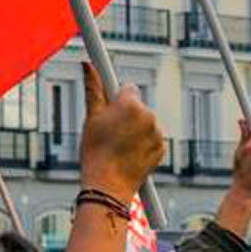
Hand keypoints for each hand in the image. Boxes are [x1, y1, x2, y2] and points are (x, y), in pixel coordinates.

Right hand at [79, 68, 164, 201]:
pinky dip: (143, 143)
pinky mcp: (162, 148)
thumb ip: (93, 88)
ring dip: (134, 130)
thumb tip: (89, 66)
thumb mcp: (91, 118)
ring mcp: (157, 133)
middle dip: (125, 115)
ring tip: (118, 145)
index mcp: (130, 105)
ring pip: (144, 123)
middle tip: (110, 131)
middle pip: (137, 106)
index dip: (116, 98)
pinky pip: (152, 138)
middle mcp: (148, 116)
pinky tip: (128, 153)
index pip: (128, 88)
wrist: (108, 186)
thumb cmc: (96, 152)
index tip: (111, 102)